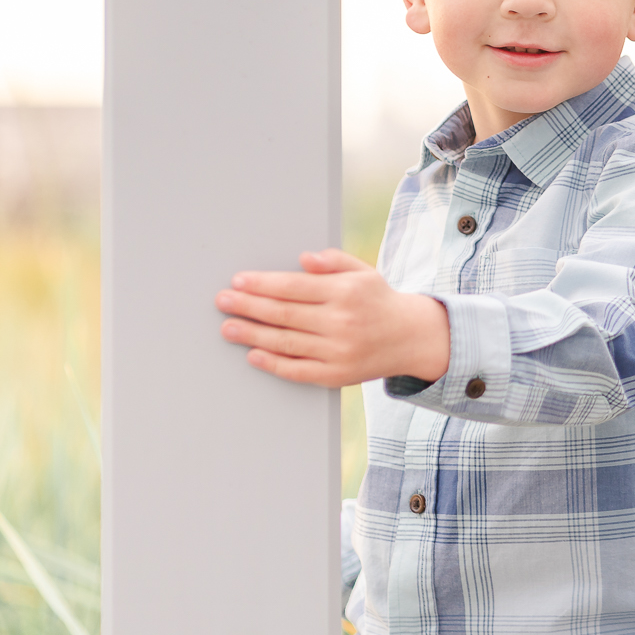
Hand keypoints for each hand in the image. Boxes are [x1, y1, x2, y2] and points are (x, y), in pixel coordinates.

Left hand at [216, 248, 450, 387]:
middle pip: (284, 314)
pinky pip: (298, 371)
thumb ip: (334, 262)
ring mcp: (339, 351)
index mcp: (346, 292)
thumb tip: (303, 258)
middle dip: (248, 306)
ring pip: (286, 343)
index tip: (238, 281)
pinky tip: (253, 355)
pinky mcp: (337, 376)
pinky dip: (273, 364)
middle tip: (222, 301)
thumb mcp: (363, 272)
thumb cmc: (378, 300)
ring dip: (252, 335)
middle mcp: (342, 322)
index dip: (262, 284)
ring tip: (228, 328)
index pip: (294, 287)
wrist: (412, 338)